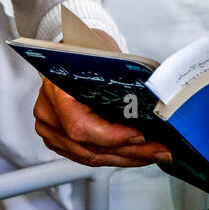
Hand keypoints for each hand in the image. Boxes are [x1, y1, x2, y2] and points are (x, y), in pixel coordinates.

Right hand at [33, 29, 171, 168]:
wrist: (72, 51)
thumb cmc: (88, 52)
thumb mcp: (107, 62)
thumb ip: (123, 85)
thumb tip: (155, 105)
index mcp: (56, 91)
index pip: (81, 127)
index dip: (113, 137)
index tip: (141, 137)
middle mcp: (49, 114)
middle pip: (90, 147)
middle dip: (130, 152)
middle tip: (159, 151)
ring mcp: (51, 130)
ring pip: (91, 156)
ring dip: (126, 158)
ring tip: (152, 154)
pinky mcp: (58, 139)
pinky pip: (87, 155)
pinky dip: (113, 156)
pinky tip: (134, 154)